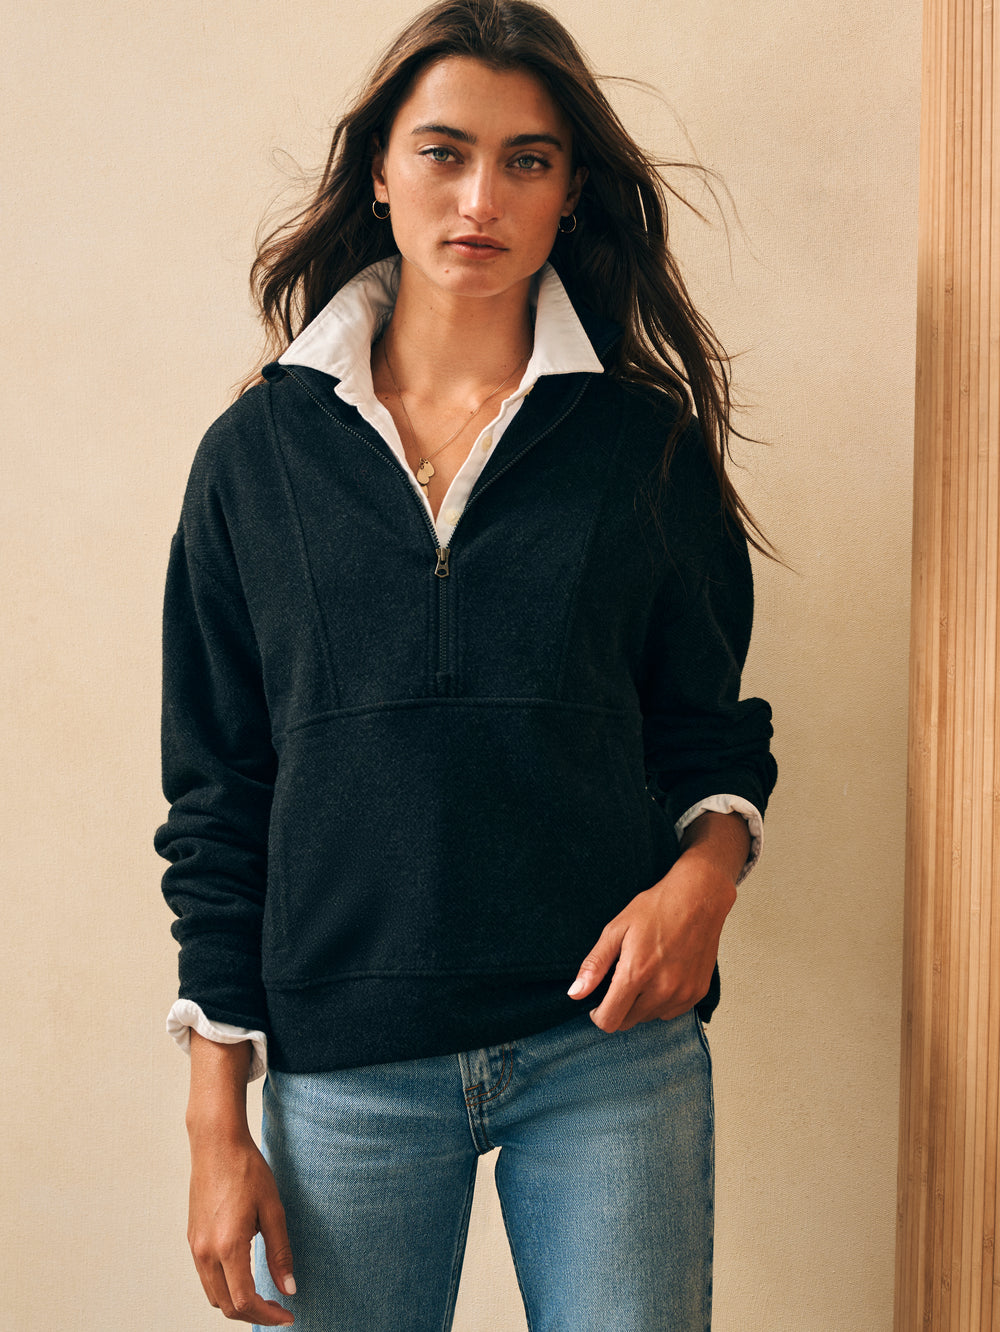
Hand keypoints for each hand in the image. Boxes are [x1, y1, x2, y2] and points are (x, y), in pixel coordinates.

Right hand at [187, 1128, 295, 1324]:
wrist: (216, 1144)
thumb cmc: (247, 1169)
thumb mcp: (273, 1209)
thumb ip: (280, 1252)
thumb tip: (289, 1289)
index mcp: (228, 1246)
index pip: (245, 1300)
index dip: (268, 1315)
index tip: (287, 1315)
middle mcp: (206, 1252)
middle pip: (227, 1305)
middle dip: (254, 1314)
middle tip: (279, 1308)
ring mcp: (195, 1247)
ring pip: (214, 1295)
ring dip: (237, 1303)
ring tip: (263, 1296)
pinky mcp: (192, 1239)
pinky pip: (206, 1277)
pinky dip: (224, 1287)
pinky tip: (243, 1275)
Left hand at [567, 812, 745, 1031]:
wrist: (699, 898)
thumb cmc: (657, 908)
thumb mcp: (616, 929)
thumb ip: (595, 965)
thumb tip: (575, 993)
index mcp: (637, 974)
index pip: (610, 1020)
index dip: (598, 1014)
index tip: (598, 1003)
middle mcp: (662, 990)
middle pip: (628, 1022)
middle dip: (618, 1008)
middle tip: (621, 981)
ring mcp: (683, 993)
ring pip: (649, 1018)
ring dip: (640, 1005)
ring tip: (644, 974)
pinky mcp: (697, 993)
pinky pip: (670, 1012)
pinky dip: (661, 1002)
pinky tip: (662, 977)